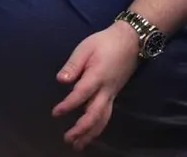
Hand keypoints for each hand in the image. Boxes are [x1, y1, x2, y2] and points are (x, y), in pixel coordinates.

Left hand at [51, 21, 140, 150]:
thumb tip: (61, 80)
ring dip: (90, 134)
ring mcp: (112, 94)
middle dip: (81, 129)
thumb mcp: (85, 48)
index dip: (68, 105)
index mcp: (97, 76)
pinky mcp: (114, 95)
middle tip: (67, 139)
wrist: (130, 42)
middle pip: (95, 114)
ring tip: (78, 145)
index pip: (81, 94)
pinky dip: (98, 127)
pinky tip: (91, 134)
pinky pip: (107, 115)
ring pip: (103, 119)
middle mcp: (106, 90)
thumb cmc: (104, 42)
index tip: (55, 113)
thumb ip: (73, 65)